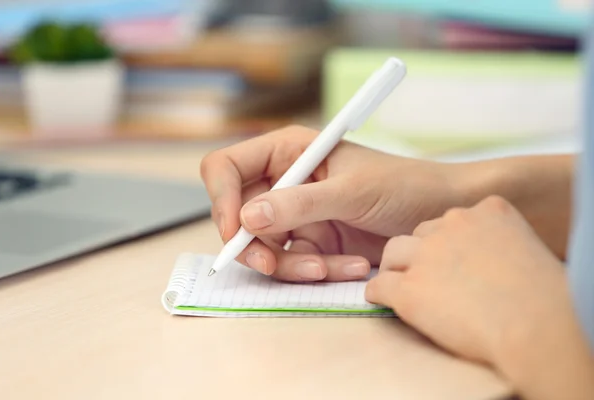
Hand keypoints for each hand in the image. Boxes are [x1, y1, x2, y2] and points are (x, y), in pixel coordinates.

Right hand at [200, 126, 463, 281]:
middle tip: (270, 264)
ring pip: (265, 248)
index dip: (221, 198)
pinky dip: (319, 271)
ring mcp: (297, 216)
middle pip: (238, 216)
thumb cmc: (404, 185)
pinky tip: (353, 266)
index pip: (228, 168)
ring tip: (332, 267)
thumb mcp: (352, 191)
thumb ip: (300, 203)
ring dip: (293, 265)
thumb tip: (247, 218)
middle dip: (253, 244)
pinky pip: (295, 265)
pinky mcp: (314, 243)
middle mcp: (285, 183)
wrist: (440, 214)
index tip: (234, 229)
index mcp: (288, 152)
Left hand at [366, 196, 591, 381]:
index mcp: (487, 210)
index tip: (456, 261)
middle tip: (430, 276)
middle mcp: (453, 224)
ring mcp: (427, 255)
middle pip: (421, 232)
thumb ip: (497, 242)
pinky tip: (385, 302)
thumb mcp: (525, 249)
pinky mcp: (409, 289)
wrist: (536, 325)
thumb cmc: (543, 297)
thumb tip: (480, 260)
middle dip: (423, 252)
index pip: (454, 219)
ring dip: (397, 268)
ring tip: (404, 285)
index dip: (452, 243)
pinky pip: (380, 285)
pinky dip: (380, 293)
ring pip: (394, 252)